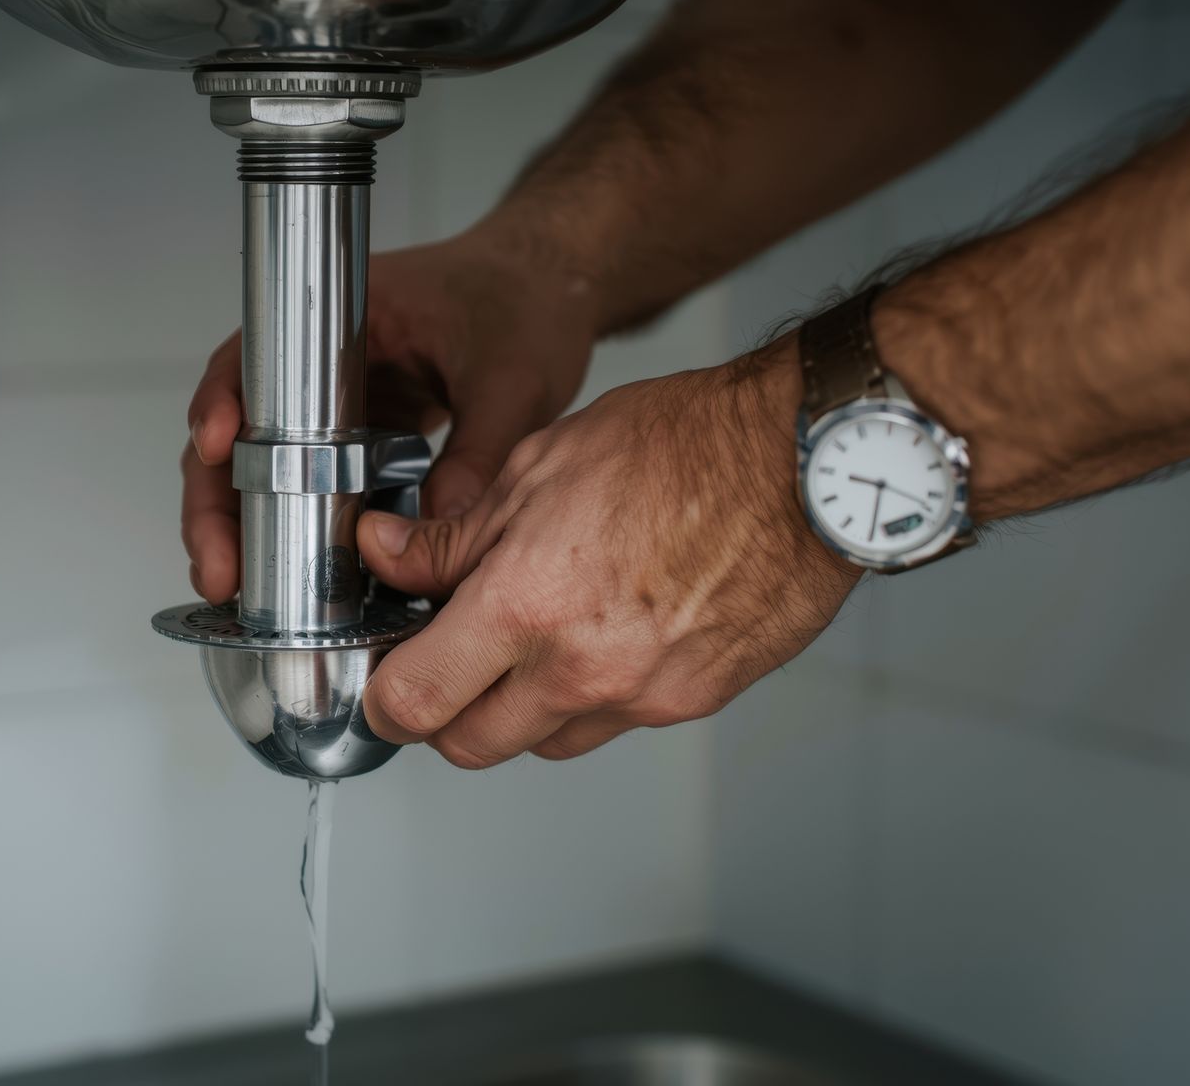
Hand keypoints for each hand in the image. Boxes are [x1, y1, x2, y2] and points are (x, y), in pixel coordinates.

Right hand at [180, 233, 596, 602]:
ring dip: (250, 525)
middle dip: (218, 503)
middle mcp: (324, 357)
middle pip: (241, 429)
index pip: (254, 354)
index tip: (212, 446)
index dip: (220, 402)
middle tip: (220, 570)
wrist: (555, 288)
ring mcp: (339, 401)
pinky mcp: (363, 437)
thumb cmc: (528, 298)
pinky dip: (303, 527)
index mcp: (344, 315)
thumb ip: (481, 451)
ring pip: (269, 465)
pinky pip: (318, 484)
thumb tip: (442, 530)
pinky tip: (300, 575)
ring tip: (239, 587)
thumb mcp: (515, 376)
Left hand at [356, 342, 863, 767]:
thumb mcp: (539, 466)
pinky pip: (616, 722)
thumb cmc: (684, 445)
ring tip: (539, 633)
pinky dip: (594, 694)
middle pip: (470, 745)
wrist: (805, 463)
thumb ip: (452, 535)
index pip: (414, 702)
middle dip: (444, 713)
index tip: (385, 676)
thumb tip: (386, 554)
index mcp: (526, 606)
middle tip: (449, 658)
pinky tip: (607, 628)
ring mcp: (642, 696)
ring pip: (545, 741)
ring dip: (522, 708)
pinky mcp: (693, 702)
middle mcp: (581, 670)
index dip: (384, 698)